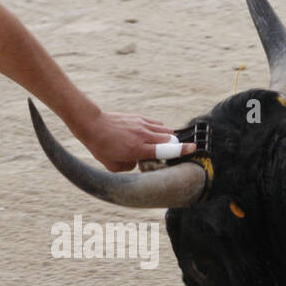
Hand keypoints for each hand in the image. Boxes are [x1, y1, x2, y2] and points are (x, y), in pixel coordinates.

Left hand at [73, 111, 194, 171]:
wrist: (92, 125)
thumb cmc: (101, 147)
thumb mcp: (114, 166)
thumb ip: (130, 167)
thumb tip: (138, 162)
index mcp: (138, 150)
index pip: (165, 150)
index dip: (181, 150)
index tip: (193, 149)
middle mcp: (143, 136)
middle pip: (168, 139)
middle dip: (175, 145)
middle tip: (174, 151)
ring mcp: (141, 125)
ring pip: (163, 130)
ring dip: (167, 137)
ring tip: (163, 143)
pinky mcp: (138, 118)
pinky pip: (155, 123)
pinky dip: (158, 129)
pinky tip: (154, 134)